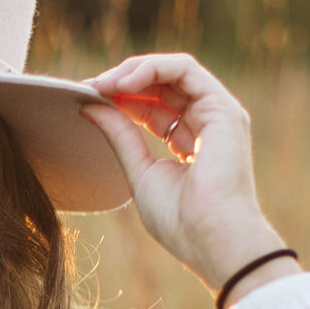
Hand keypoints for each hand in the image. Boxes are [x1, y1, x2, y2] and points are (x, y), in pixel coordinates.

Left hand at [78, 52, 288, 293]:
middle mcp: (208, 124)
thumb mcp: (139, 172)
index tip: (87, 99)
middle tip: (89, 87)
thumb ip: (120, 136)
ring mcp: (218, 114)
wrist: (211, 239)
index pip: (154, 107)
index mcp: (191, 143)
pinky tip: (122, 83)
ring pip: (174, 71)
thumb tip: (90, 107)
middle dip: (123, 81)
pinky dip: (151, 69)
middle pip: (163, 85)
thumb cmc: (181, 221)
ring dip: (134, 70)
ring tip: (102, 84)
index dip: (121, 98)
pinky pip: (185, 70)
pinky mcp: (222, 108)